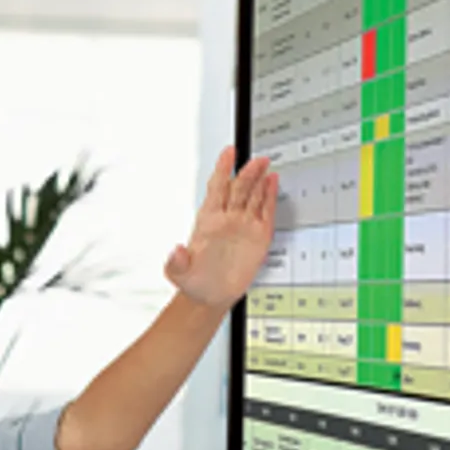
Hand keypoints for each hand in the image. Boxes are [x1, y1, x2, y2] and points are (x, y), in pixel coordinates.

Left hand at [165, 146, 278, 310]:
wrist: (209, 296)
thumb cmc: (194, 282)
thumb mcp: (178, 273)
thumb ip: (176, 262)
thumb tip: (175, 251)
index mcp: (207, 221)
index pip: (216, 188)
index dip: (222, 169)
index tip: (228, 152)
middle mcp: (226, 219)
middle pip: (238, 188)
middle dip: (246, 172)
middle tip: (255, 159)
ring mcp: (243, 226)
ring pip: (253, 196)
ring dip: (259, 179)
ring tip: (265, 163)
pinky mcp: (258, 237)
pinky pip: (266, 212)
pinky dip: (270, 197)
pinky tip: (273, 182)